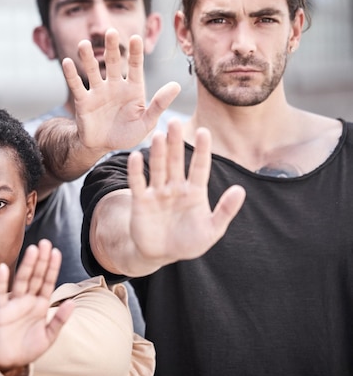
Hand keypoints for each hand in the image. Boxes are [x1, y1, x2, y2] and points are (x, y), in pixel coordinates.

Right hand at [0, 239, 74, 372]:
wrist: (10, 361)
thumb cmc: (29, 348)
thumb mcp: (49, 336)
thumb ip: (59, 320)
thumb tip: (72, 303)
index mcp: (40, 305)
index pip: (48, 282)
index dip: (52, 268)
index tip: (56, 252)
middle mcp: (28, 301)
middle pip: (36, 277)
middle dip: (41, 261)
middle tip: (45, 242)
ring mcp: (14, 304)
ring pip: (21, 281)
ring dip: (27, 266)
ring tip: (33, 250)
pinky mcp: (1, 312)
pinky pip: (1, 294)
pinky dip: (2, 282)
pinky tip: (3, 268)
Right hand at [63, 28, 180, 154]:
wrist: (103, 146)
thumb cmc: (127, 134)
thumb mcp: (146, 122)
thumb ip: (159, 104)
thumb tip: (176, 85)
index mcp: (133, 88)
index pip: (136, 66)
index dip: (135, 53)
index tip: (136, 38)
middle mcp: (115, 86)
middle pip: (113, 63)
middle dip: (111, 48)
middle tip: (110, 32)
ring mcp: (98, 92)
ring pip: (93, 71)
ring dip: (88, 58)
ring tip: (84, 44)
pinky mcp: (83, 101)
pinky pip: (77, 86)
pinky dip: (71, 75)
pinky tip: (66, 62)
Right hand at [127, 120, 245, 263]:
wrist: (160, 254)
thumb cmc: (188, 243)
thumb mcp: (211, 230)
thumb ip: (225, 211)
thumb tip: (240, 190)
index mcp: (195, 191)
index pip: (199, 166)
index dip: (202, 150)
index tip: (204, 132)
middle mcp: (175, 187)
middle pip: (176, 161)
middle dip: (175, 142)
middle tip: (174, 121)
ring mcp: (157, 192)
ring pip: (158, 168)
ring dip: (158, 152)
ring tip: (158, 135)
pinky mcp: (140, 201)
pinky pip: (138, 183)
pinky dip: (136, 171)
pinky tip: (136, 156)